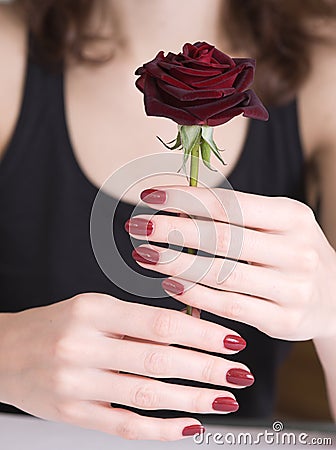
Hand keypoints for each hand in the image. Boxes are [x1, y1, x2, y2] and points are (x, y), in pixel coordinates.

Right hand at [1, 293, 251, 440]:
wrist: (4, 353)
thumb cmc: (53, 326)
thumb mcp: (92, 308)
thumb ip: (136, 318)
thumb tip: (190, 324)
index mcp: (92, 311)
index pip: (158, 323)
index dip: (200, 332)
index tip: (230, 338)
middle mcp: (83, 346)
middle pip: (158, 360)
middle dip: (206, 368)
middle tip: (238, 371)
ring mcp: (76, 384)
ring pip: (147, 395)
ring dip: (192, 400)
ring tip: (224, 400)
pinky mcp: (72, 414)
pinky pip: (124, 426)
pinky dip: (160, 429)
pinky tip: (188, 427)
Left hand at [128, 186, 335, 340]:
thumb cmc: (292, 252)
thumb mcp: (277, 224)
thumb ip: (235, 216)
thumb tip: (176, 205)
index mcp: (292, 216)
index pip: (229, 204)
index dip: (185, 199)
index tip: (150, 198)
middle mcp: (297, 250)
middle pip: (221, 237)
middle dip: (172, 230)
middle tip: (137, 227)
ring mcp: (293, 288)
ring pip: (221, 274)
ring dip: (176, 263)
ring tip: (145, 255)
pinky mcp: (284, 321)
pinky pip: (229, 306)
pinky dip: (194, 294)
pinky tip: (169, 283)